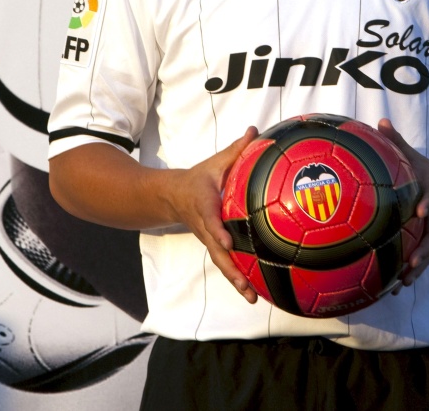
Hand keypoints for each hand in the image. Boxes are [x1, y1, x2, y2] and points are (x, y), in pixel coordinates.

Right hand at [168, 126, 259, 302]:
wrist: (172, 197)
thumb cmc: (199, 178)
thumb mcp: (215, 163)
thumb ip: (237, 149)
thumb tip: (256, 131)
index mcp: (205, 206)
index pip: (211, 220)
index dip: (218, 230)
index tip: (227, 241)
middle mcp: (206, 228)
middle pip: (217, 252)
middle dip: (231, 270)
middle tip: (247, 286)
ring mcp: (209, 240)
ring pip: (222, 263)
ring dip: (236, 281)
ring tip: (253, 298)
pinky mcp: (214, 246)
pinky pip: (226, 263)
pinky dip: (238, 277)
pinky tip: (254, 291)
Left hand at [378, 119, 428, 286]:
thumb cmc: (425, 173)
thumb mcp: (414, 156)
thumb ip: (397, 141)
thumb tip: (380, 121)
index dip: (428, 205)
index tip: (420, 211)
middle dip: (424, 250)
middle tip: (413, 264)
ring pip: (427, 254)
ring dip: (416, 270)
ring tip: (401, 285)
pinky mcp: (427, 244)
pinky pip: (418, 262)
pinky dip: (407, 275)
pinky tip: (391, 290)